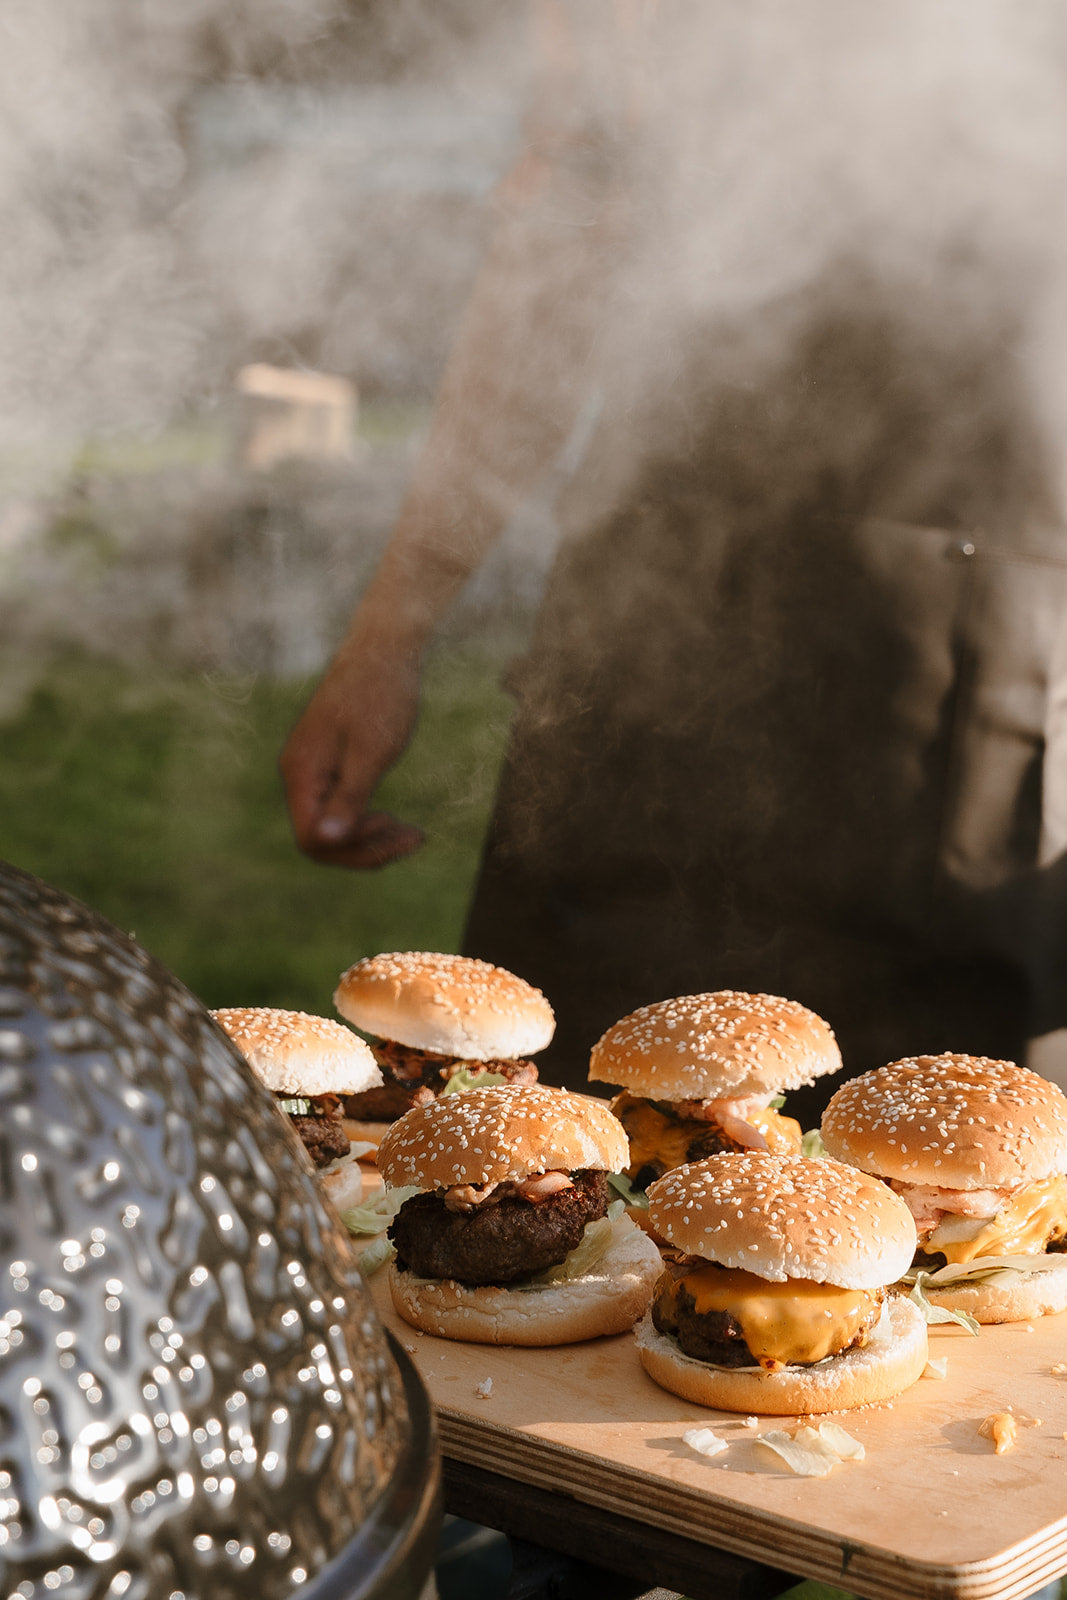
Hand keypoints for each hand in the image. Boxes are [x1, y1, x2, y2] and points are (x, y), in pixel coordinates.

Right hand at [280, 641, 425, 868]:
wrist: (385, 647)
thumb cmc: (381, 694)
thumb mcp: (371, 752)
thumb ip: (347, 798)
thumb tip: (323, 841)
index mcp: (302, 772)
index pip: (312, 839)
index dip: (351, 848)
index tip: (391, 824)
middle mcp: (299, 774)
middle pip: (322, 839)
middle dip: (368, 848)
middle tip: (415, 839)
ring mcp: (313, 770)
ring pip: (335, 826)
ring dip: (374, 839)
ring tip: (416, 837)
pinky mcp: (330, 764)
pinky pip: (343, 807)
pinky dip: (372, 821)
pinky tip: (400, 823)